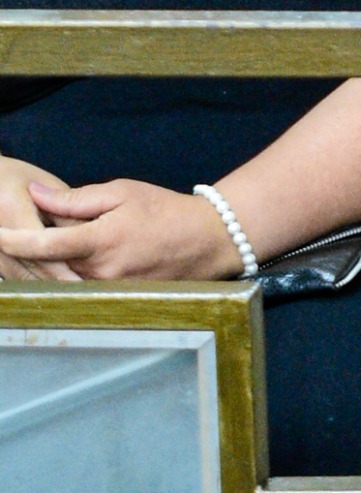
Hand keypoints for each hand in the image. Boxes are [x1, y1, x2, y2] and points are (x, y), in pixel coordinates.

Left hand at [2, 174, 244, 284]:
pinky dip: (75, 276)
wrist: (208, 240)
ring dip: (56, 265)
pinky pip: (86, 289)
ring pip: (67, 279)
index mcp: (100, 241)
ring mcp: (112, 291)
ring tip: (67, 245)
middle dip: (38, 250)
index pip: (45, 244)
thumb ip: (76, 198)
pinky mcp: (120, 301)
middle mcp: (102, 272)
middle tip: (41, 230)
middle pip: (52, 265)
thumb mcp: (121, 192)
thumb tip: (36, 193)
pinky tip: (84, 262)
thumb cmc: (164, 210)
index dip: (15, 241)